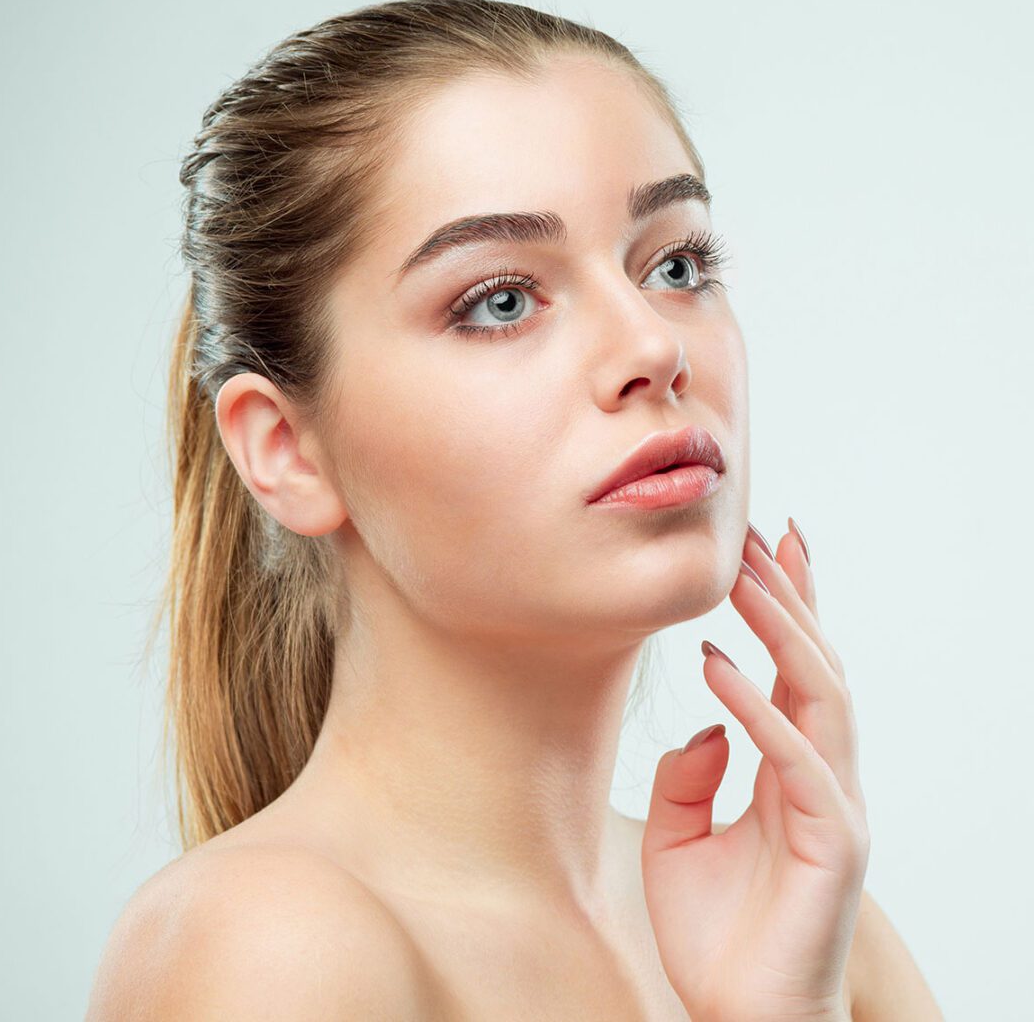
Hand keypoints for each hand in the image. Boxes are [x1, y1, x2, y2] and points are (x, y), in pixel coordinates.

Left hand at [641, 519, 867, 1021]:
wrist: (739, 1018)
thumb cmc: (714, 933)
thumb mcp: (675, 837)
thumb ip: (687, 775)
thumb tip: (708, 724)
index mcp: (788, 770)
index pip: (794, 672)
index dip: (787, 609)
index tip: (766, 548)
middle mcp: (820, 776)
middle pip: (814, 665)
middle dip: (787, 597)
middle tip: (757, 536)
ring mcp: (833, 807)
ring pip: (820, 695)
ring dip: (781, 630)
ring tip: (744, 577)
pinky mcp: (832, 843)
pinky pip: (796, 760)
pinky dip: (759, 708)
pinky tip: (721, 666)